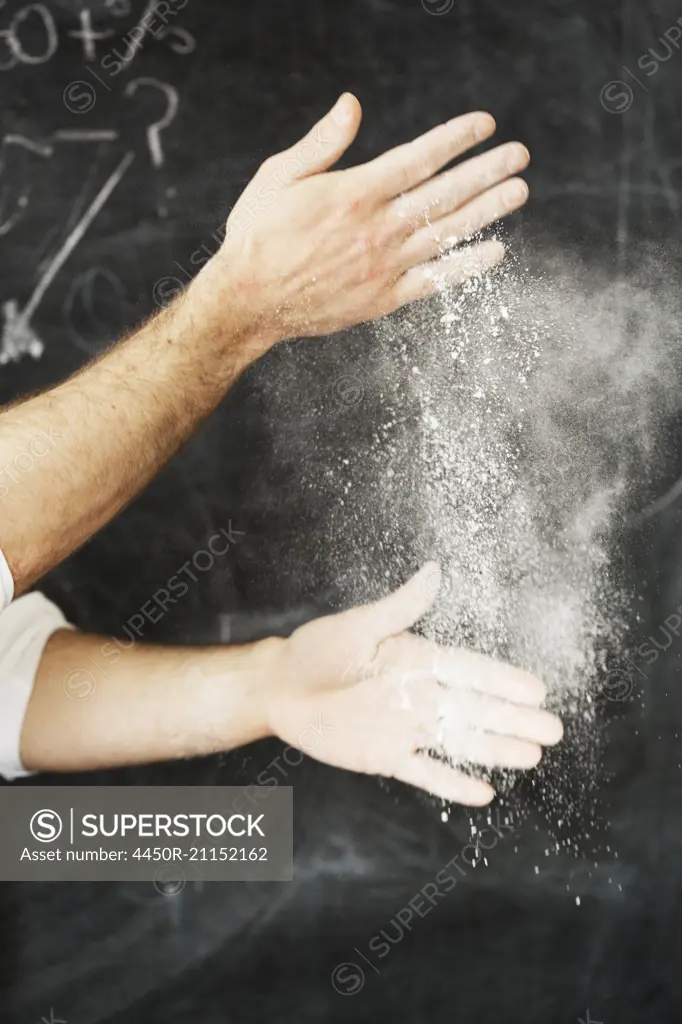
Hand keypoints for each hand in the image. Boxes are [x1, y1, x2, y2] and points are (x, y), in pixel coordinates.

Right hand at [204, 93, 529, 350]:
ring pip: (446, 233)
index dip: (456, 139)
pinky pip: (434, 281)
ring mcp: (384, 266)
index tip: (485, 125)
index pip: (419, 158)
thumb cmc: (258, 234)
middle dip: (486, 171)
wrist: (248, 300)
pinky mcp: (383, 298)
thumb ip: (322, 142)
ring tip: (518, 191)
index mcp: (354, 193)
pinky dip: (465, 268)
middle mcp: (377, 229)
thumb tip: (353, 104)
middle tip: (520, 155)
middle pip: (444, 193)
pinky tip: (494, 252)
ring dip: (486, 211)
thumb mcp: (279, 176)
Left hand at [265, 564, 562, 805]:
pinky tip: (483, 793)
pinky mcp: (386, 755)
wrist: (281, 688)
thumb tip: (435, 570)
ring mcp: (406, 727)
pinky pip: (425, 772)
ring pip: (459, 742)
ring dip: (495, 750)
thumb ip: (401, 607)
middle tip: (553, 730)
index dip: (504, 681)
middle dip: (514, 720)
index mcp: (418, 660)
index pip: (470, 671)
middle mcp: (420, 695)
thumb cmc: (318, 650)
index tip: (538, 689)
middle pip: (475, 710)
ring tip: (532, 756)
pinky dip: (452, 783)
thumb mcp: (360, 625)